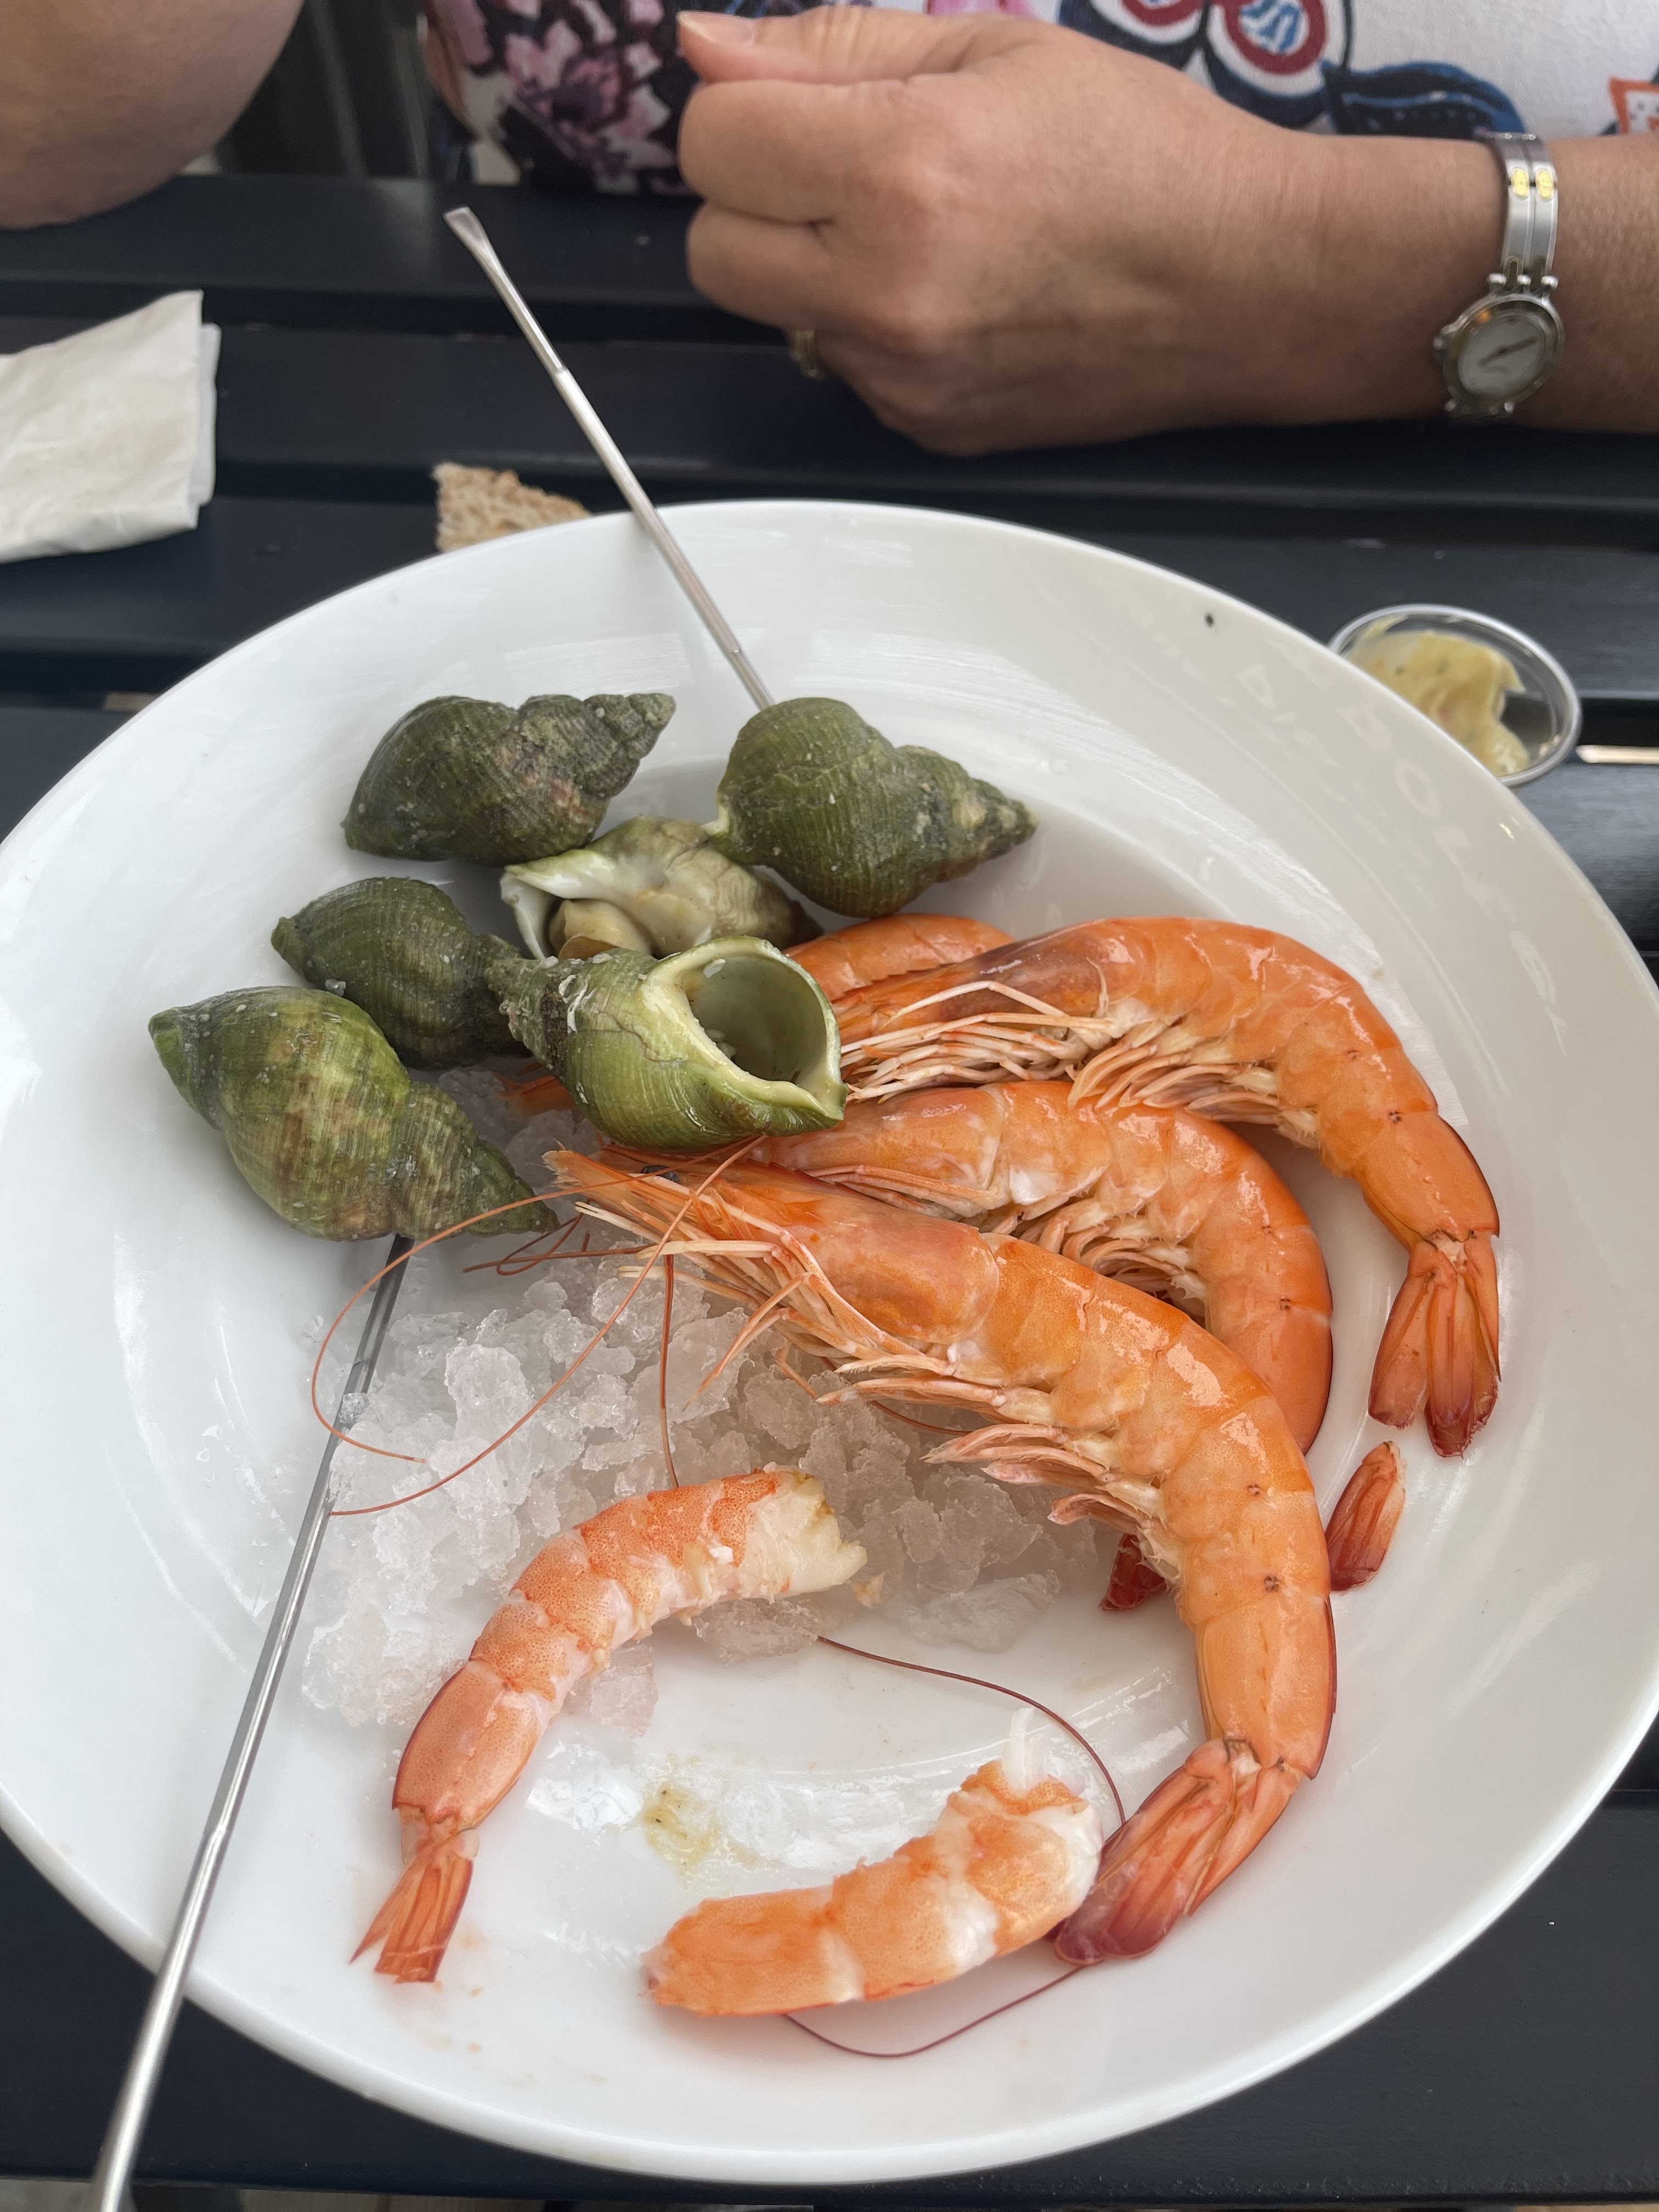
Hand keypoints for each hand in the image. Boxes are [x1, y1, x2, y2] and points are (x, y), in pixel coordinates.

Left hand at [676, 7, 1495, 452]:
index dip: (747, 110)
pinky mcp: (923, 428)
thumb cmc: (1141, 155)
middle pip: (710, 247)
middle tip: (846, 169)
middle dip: (757, 197)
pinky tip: (950, 293)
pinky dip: (866, 328)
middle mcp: (885, 289)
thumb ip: (831, 46)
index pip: (711, 142)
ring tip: (915, 232)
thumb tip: (703, 45)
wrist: (1247, 284)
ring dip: (807, 267)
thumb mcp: (990, 46)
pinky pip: (836, 368)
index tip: (804, 106)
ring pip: (767, 315)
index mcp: (900, 169)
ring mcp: (901, 375)